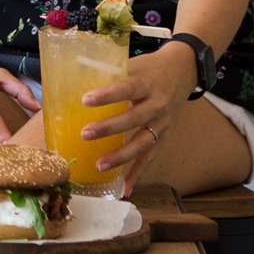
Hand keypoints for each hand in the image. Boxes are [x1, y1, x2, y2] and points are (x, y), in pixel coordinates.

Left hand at [81, 45, 198, 184]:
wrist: (182, 72)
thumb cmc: (149, 68)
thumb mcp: (132, 64)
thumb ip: (108, 73)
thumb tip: (71, 78)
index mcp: (147, 83)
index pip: (126, 89)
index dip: (107, 95)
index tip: (86, 100)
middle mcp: (157, 105)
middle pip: (133, 119)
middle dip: (109, 128)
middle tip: (85, 134)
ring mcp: (162, 124)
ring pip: (142, 143)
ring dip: (121, 157)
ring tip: (99, 165)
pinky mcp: (164, 137)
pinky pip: (150, 158)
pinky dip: (138, 174)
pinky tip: (125, 189)